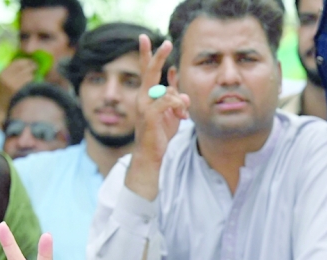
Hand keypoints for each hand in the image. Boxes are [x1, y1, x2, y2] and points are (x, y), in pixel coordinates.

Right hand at [0, 59, 36, 104]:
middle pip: (23, 67)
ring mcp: (13, 83)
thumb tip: (26, 63)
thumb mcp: (5, 79)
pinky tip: (34, 81)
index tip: (31, 60)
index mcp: (3, 72)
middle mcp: (7, 76)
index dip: (25, 60)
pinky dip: (33, 80)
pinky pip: (29, 82)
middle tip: (37, 65)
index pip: (16, 62)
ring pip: (28, 74)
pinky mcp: (19, 89)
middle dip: (31, 65)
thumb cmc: (5, 92)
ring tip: (35, 74)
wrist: (1, 106)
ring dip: (33, 74)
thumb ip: (12, 71)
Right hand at [126, 35, 189, 200]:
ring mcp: (144, 105)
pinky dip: (178, 106)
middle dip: (158, 56)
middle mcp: (142, 97)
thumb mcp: (172, 115)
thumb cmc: (160, 134)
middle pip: (150, 72)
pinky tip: (181, 116)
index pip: (148, 71)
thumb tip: (183, 94)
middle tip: (165, 42)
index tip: (148, 39)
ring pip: (168, 91)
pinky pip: (169, 101)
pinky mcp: (150, 115)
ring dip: (180, 102)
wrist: (150, 154)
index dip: (149, 55)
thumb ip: (177, 101)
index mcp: (147, 95)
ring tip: (182, 115)